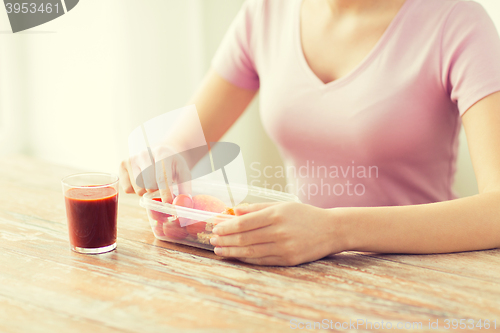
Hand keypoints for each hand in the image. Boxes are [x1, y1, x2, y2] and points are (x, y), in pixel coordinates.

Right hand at [119, 145, 190, 197]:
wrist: (162, 151)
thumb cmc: (173, 165)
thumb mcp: (184, 173)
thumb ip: (185, 188)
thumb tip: (184, 204)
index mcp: (162, 153)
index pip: (162, 178)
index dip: (165, 193)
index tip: (168, 204)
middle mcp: (144, 154)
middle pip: (148, 185)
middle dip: (156, 192)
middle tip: (161, 187)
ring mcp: (132, 158)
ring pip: (137, 188)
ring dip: (146, 192)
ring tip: (151, 183)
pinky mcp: (122, 164)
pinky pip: (127, 188)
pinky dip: (135, 191)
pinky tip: (141, 182)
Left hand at [210, 202, 345, 265]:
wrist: (331, 230)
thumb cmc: (304, 215)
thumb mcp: (282, 205)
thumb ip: (257, 208)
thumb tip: (234, 211)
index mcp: (276, 215)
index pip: (244, 223)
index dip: (227, 227)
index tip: (216, 228)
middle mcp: (279, 231)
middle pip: (245, 239)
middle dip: (226, 240)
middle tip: (212, 240)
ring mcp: (284, 247)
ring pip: (251, 252)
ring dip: (232, 252)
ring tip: (219, 250)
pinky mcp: (288, 259)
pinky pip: (262, 261)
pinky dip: (247, 259)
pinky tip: (237, 257)